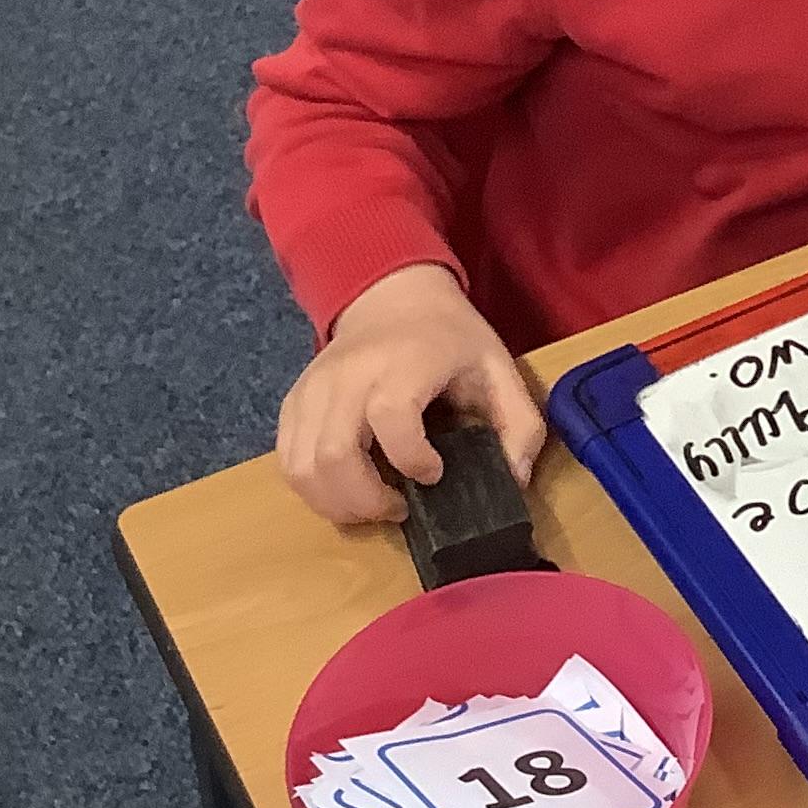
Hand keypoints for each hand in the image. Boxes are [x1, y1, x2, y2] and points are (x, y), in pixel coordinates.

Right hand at [275, 263, 547, 529]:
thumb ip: (520, 422)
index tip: (436, 474)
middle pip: (334, 455)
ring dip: (336, 504)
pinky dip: (313, 490)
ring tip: (373, 505)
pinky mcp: (294, 403)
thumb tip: (515, 479)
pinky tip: (347, 490)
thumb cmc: (449, 338)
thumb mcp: (499, 367)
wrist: (393, 297)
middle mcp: (350, 376)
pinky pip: (287, 461)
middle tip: (400, 509)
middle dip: (366, 501)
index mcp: (405, 363)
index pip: (392, 419)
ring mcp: (313, 390)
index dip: (412, 459)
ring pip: (301, 467)